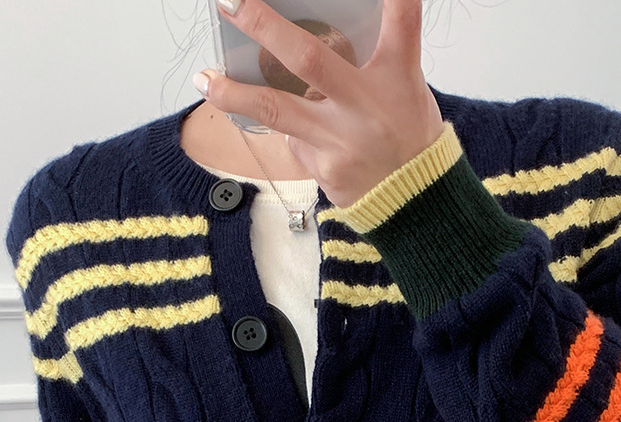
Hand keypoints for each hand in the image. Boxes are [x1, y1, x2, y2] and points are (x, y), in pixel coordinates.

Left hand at [196, 0, 443, 207]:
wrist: (416, 203)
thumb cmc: (407, 136)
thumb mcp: (404, 87)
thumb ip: (364, 61)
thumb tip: (311, 40)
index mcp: (398, 74)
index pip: (401, 19)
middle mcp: (366, 105)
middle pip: (309, 59)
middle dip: (265, 26)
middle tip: (230, 1)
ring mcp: (341, 140)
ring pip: (276, 110)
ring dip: (234, 94)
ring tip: (204, 79)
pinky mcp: (324, 168)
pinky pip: (294, 141)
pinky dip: (290, 131)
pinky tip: (300, 133)